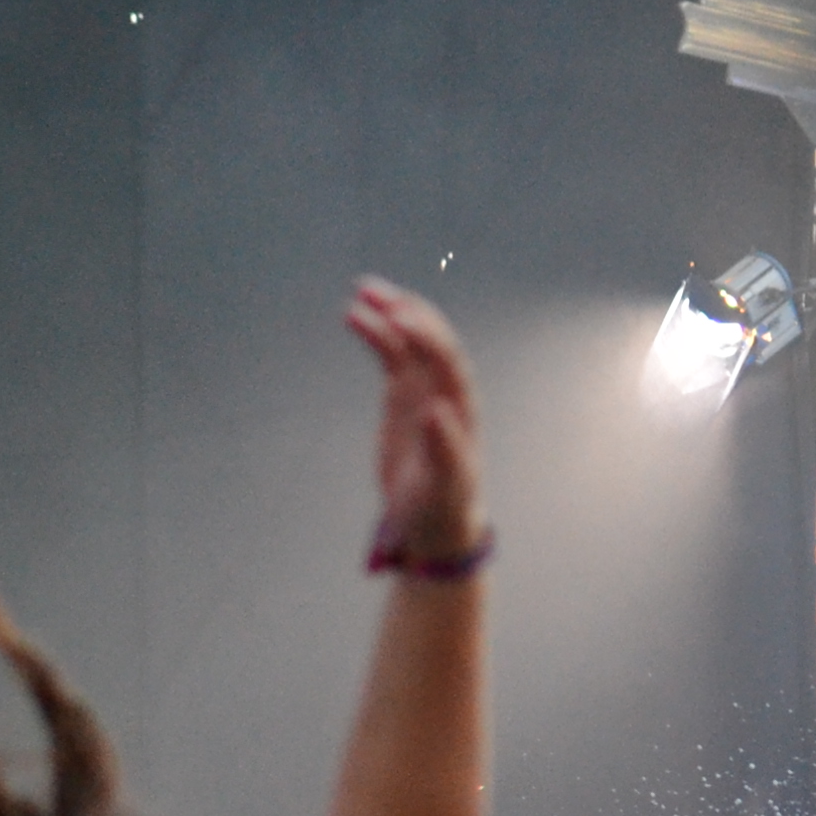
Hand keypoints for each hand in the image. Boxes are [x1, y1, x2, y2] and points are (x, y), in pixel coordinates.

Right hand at [349, 278, 484, 570]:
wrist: (435, 523)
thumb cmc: (446, 508)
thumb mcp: (446, 485)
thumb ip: (445, 449)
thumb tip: (437, 409)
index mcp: (462, 410)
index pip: (448, 363)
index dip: (428, 339)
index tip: (402, 320)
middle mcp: (446, 392)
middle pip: (430, 342)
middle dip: (408, 314)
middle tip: (377, 294)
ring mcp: (423, 391)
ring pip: (408, 342)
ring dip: (389, 314)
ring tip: (360, 293)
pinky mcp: (402, 396)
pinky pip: (390, 355)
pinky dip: (376, 333)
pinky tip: (353, 315)